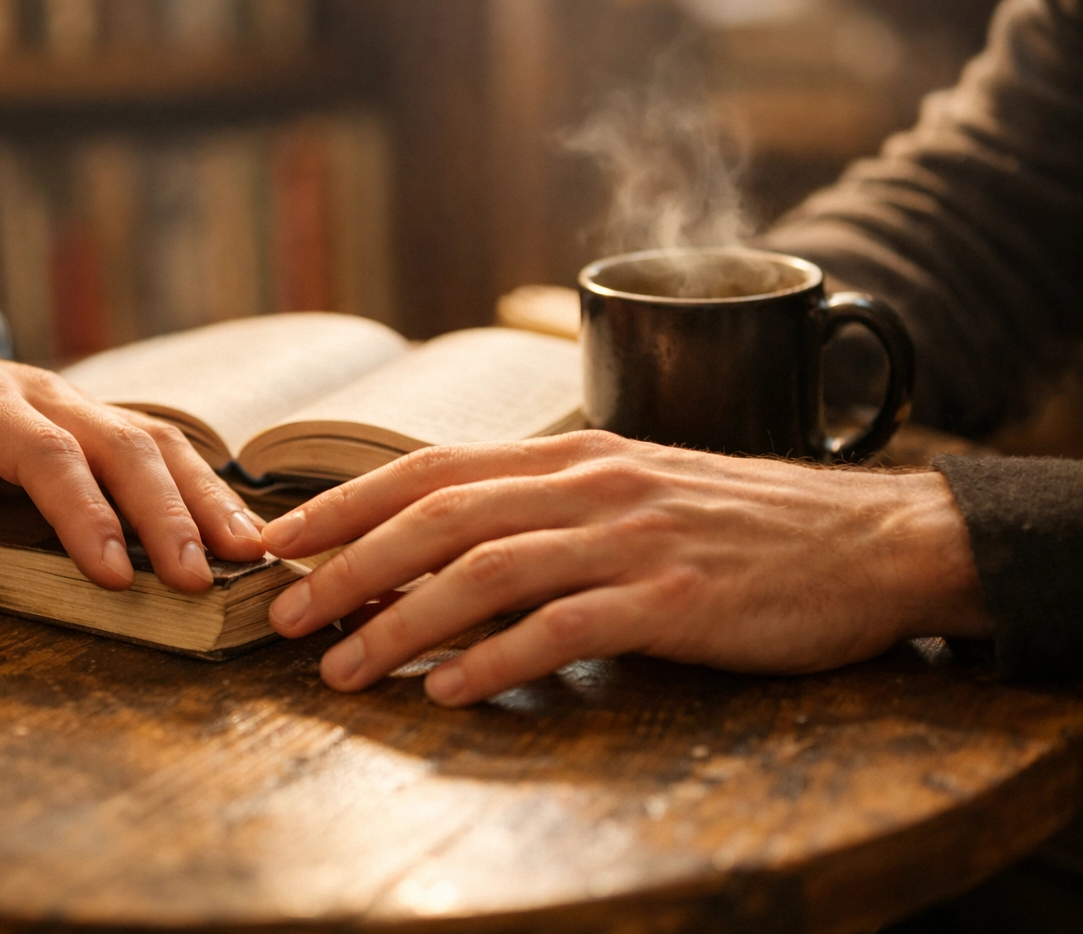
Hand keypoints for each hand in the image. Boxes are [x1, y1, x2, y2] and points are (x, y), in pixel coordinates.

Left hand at [0, 293, 264, 608]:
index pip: (44, 452)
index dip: (83, 511)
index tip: (114, 576)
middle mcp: (46, 395)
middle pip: (123, 442)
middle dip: (166, 511)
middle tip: (198, 579)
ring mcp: (84, 405)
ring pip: (159, 440)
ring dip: (205, 498)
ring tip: (245, 556)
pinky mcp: (105, 426)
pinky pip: (167, 450)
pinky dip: (206, 491)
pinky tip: (237, 536)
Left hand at [260, 431, 989, 705]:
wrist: (865, 541)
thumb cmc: (736, 522)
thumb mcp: (630, 492)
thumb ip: (542, 510)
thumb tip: (440, 549)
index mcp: (570, 454)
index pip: (431, 466)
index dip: (345, 501)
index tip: (279, 540)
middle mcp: (590, 485)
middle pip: (441, 515)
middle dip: (349, 565)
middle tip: (286, 615)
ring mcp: (632, 540)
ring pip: (489, 571)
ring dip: (404, 622)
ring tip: (346, 668)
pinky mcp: (675, 602)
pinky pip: (566, 629)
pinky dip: (499, 660)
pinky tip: (452, 690)